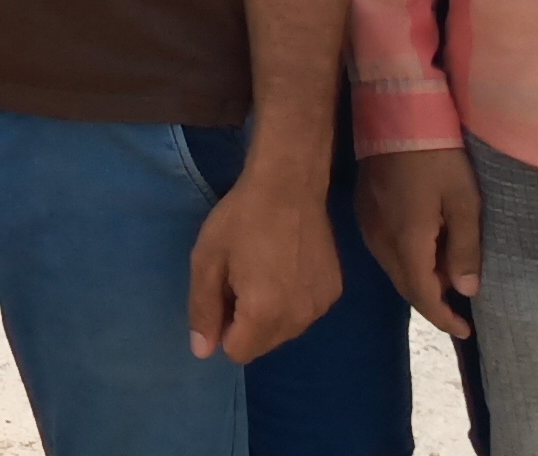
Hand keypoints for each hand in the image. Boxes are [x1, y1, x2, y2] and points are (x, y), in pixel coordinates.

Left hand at [189, 160, 341, 361]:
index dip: (223, 328)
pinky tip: (287, 268)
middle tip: (240, 279)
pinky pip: (304, 314)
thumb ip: (203, 309)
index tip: (223, 294)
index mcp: (263, 313)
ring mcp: (321, 306)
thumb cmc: (241, 218)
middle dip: (246, 324)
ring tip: (264, 271)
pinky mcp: (334, 292)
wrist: (290, 184)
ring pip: (284, 331)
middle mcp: (298, 318)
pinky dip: (292, 302)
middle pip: (263, 346)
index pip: (238, 352)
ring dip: (270, 315)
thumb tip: (203, 352)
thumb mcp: (207, 260)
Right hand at [356, 147, 482, 337]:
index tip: (466, 331)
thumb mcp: (464, 201)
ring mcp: (367, 225)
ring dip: (419, 282)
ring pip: (393, 269)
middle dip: (433, 303)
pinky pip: (385, 251)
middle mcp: (380, 240)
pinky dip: (407, 263)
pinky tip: (424, 255)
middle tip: (461, 312)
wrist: (395, 113)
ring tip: (447, 283)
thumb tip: (465, 290)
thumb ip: (464, 248)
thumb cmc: (437, 155)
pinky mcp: (364, 210)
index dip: (444, 317)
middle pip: (405, 286)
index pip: (422, 295)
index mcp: (406, 242)